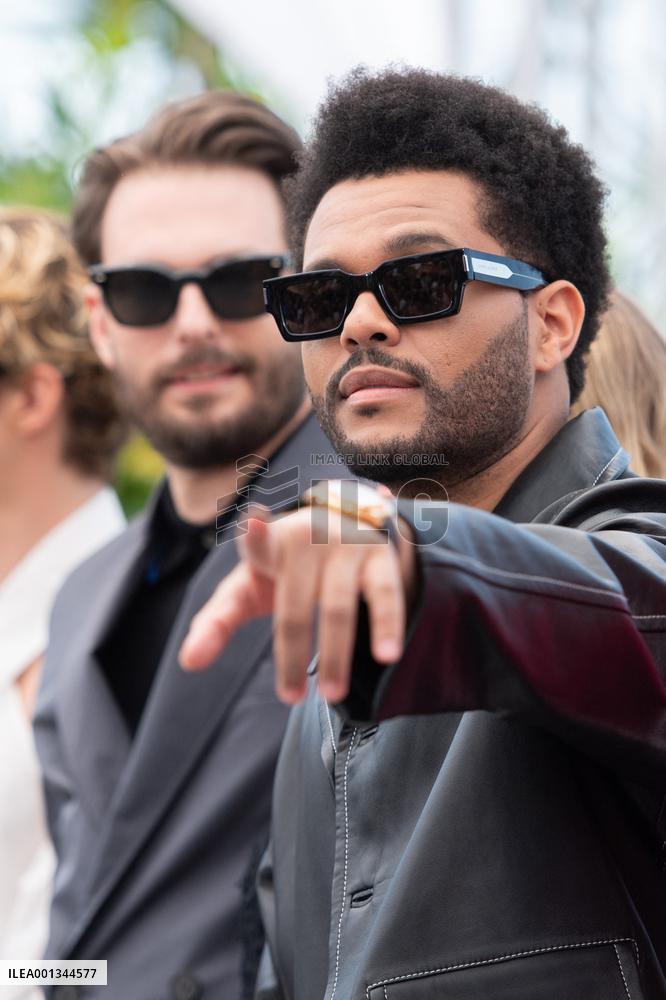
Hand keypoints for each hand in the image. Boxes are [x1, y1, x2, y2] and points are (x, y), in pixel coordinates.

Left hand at [180, 505, 415, 703]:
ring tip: (331, 694)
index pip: (257, 543)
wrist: (344, 520)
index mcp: (268, 544)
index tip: (253, 523)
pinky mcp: (379, 556)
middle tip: (290, 697)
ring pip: (337, 607)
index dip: (256, 535)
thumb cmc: (284, 567)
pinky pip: (385, 595)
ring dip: (335, 654)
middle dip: (291, 654)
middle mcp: (307, 538)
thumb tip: (188, 663)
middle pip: (293, 606)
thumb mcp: (248, 587)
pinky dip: (387, 625)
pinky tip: (387, 655)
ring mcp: (345, 545)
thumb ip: (217, 622)